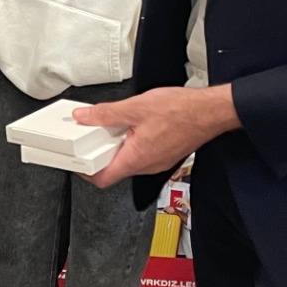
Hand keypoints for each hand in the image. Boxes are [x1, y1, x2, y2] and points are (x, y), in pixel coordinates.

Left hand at [75, 85, 239, 188]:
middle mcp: (146, 166)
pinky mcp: (164, 155)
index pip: (102, 179)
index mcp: (136, 158)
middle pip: (113, 168)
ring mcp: (156, 162)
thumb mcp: (135, 107)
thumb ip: (105, 114)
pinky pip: (140, 154)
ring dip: (116, 146)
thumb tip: (84, 117)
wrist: (211, 111)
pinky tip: (132, 126)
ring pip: (127, 160)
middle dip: (99, 152)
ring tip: (113, 127)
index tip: (75, 159)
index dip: (84, 171)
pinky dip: (131, 143)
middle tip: (91, 135)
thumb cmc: (182, 111)